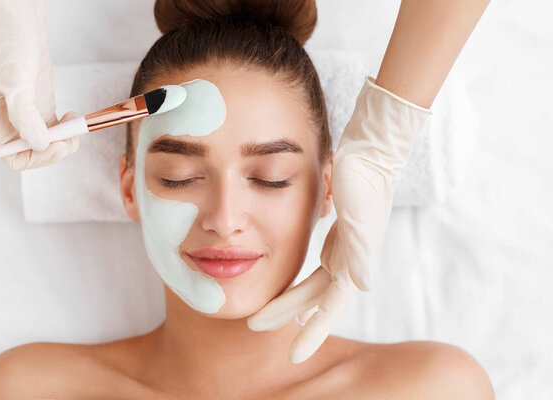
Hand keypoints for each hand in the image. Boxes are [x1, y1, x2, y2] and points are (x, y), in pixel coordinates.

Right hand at [0, 0, 77, 170]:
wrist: (16, 16)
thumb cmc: (6, 43)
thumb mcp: (14, 81)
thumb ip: (25, 116)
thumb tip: (39, 144)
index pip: (13, 158)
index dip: (37, 158)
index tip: (56, 144)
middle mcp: (11, 121)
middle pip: (35, 154)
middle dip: (55, 150)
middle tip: (72, 137)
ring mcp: (28, 113)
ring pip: (48, 143)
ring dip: (65, 141)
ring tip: (75, 125)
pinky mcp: (41, 103)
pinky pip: (55, 128)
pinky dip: (67, 128)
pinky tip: (73, 115)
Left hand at [247, 76, 430, 362]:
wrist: (371, 152)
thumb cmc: (365, 180)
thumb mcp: (361, 215)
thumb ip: (362, 251)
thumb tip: (364, 288)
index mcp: (352, 261)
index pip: (330, 307)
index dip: (314, 332)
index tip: (294, 356)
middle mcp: (348, 260)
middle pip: (313, 299)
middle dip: (286, 315)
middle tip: (253, 325)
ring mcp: (343, 249)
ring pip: (312, 284)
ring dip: (291, 300)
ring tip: (266, 314)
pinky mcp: (336, 235)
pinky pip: (316, 267)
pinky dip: (301, 280)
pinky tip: (293, 288)